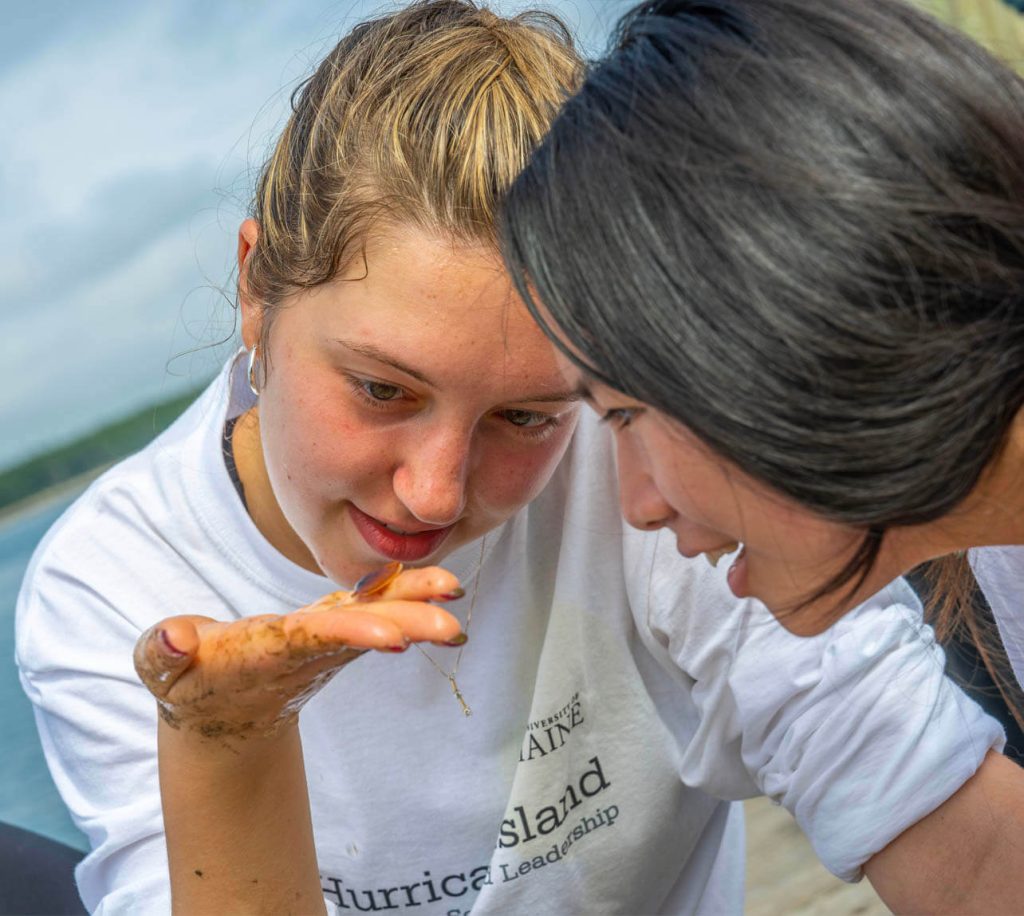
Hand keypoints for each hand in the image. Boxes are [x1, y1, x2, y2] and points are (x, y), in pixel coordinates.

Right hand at [133, 563, 464, 741]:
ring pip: (376, 615)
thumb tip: (174, 640)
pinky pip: (372, 607)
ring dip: (418, 606)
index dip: (354, 634)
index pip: (316, 639)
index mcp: (270, 651)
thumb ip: (161, 653)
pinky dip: (403, 593)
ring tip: (456, 592)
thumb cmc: (188, 681)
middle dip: (409, 627)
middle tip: (455, 628)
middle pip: (363, 629)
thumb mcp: (161, 669)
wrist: (220, 710)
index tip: (396, 639)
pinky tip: (437, 582)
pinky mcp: (330, 628)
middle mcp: (308, 645)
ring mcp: (324, 638)